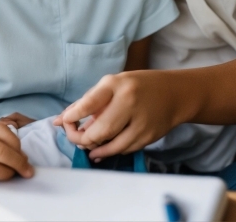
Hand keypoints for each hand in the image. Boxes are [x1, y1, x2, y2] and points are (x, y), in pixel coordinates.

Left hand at [54, 70, 184, 160]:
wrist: (174, 93)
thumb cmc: (137, 86)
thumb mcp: (113, 85)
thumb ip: (88, 102)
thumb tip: (61, 121)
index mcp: (116, 84)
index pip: (88, 103)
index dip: (72, 117)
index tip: (65, 122)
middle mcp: (128, 101)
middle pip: (99, 131)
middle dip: (82, 139)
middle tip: (76, 138)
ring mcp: (140, 121)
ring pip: (111, 145)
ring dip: (95, 149)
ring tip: (88, 145)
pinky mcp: (148, 136)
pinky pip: (123, 150)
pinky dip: (110, 151)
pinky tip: (103, 149)